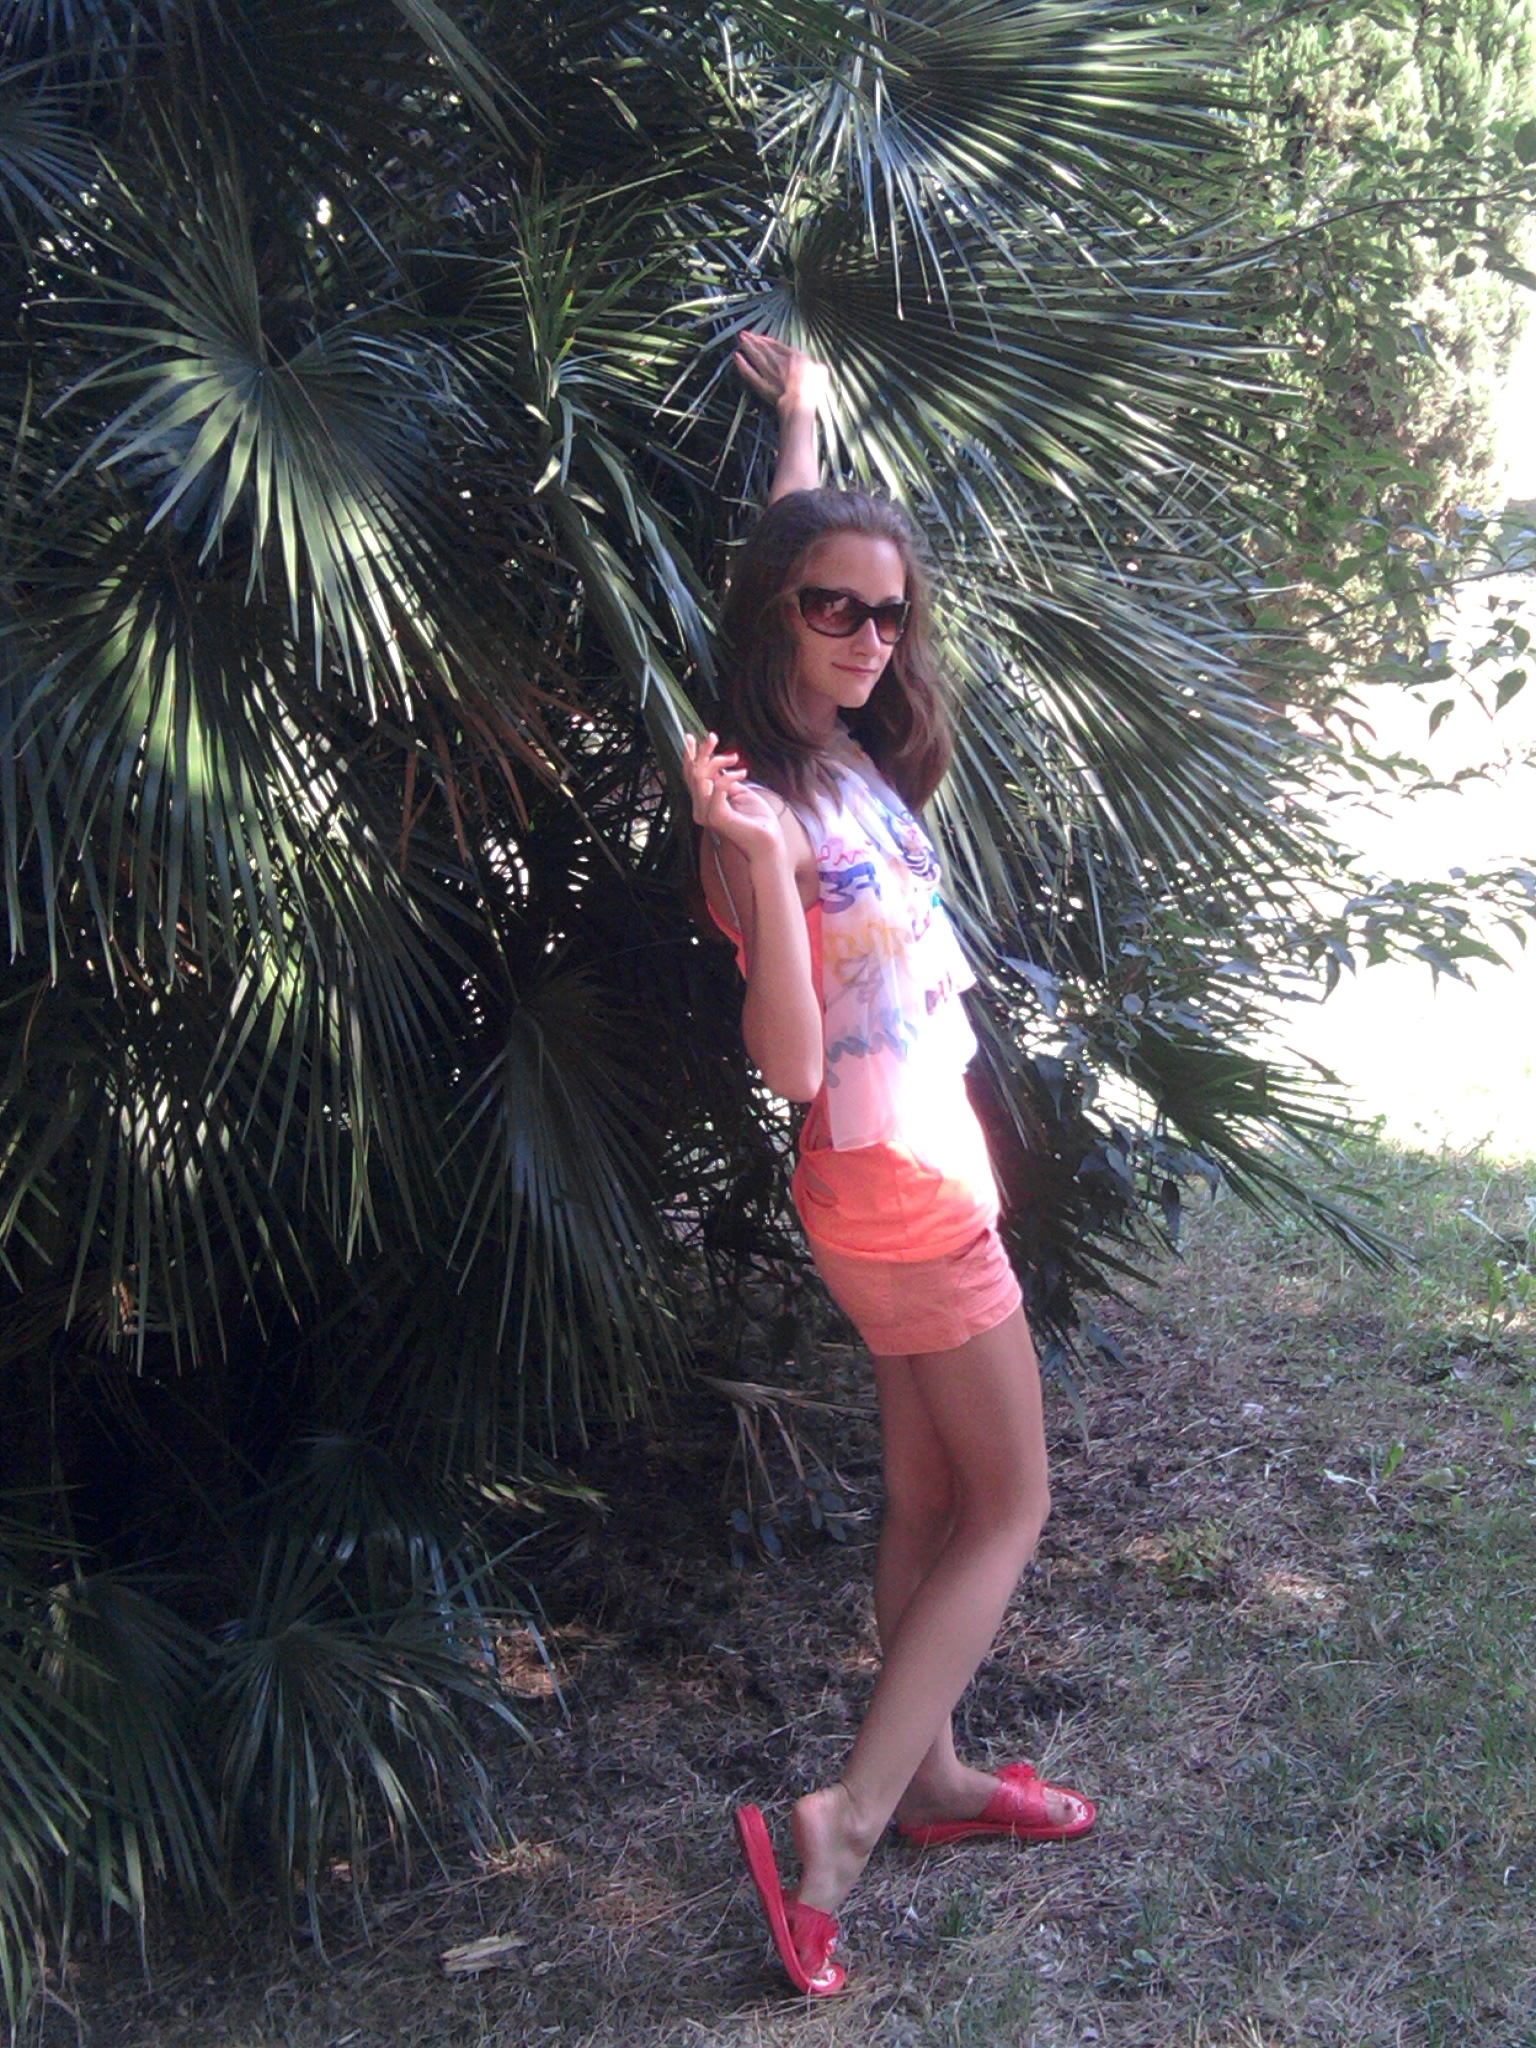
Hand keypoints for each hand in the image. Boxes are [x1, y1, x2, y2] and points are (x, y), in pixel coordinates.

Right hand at [682, 732, 788, 868]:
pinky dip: (729, 776)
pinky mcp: (717, 817)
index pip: (690, 777)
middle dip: (700, 752)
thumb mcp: (739, 793)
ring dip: (716, 761)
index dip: (689, 756)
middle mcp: (701, 809)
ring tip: (735, 757)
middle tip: (712, 736)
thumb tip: (718, 766)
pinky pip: (717, 788)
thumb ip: (725, 781)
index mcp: (704, 803)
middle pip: (692, 774)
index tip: (690, 736)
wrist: (768, 843)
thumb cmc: (757, 820)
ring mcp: (707, 814)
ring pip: (701, 778)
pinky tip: (742, 773)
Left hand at [733, 331, 829, 419]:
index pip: (778, 345)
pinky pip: (751, 374)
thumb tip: (819, 368)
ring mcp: (769, 373)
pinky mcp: (762, 385)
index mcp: (794, 357)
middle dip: (753, 340)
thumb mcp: (821, 373)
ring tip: (740, 340)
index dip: (768, 341)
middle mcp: (779, 362)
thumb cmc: (813, 387)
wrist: (800, 401)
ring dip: (747, 348)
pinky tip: (736, 358)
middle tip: (743, 334)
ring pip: (756, 357)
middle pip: (764, 349)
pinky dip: (743, 365)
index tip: (761, 337)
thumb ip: (818, 368)